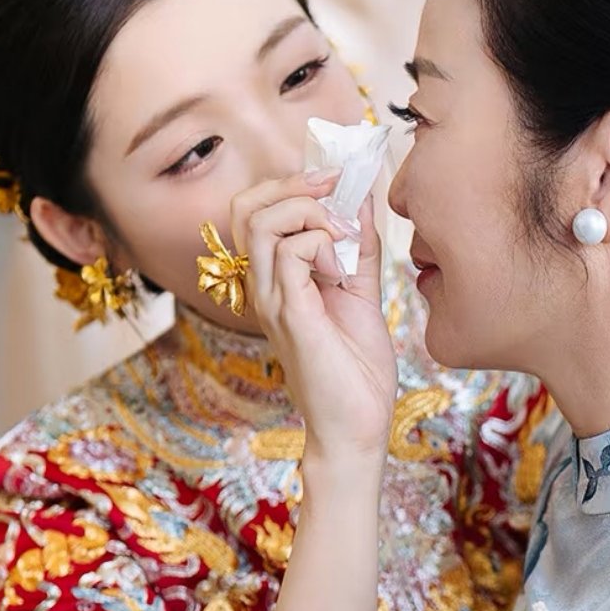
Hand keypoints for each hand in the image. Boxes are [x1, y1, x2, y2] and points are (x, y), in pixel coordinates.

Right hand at [231, 171, 396, 462]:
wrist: (358, 427)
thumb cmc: (356, 371)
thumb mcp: (363, 293)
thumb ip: (359, 247)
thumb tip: (360, 199)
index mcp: (276, 280)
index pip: (257, 210)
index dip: (293, 184)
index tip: (340, 182)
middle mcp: (263, 287)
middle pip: (246, 206)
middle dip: (294, 184)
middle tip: (336, 192)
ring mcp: (271, 301)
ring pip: (262, 222)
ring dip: (310, 212)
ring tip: (343, 237)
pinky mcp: (290, 316)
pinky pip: (289, 254)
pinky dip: (321, 244)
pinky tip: (342, 269)